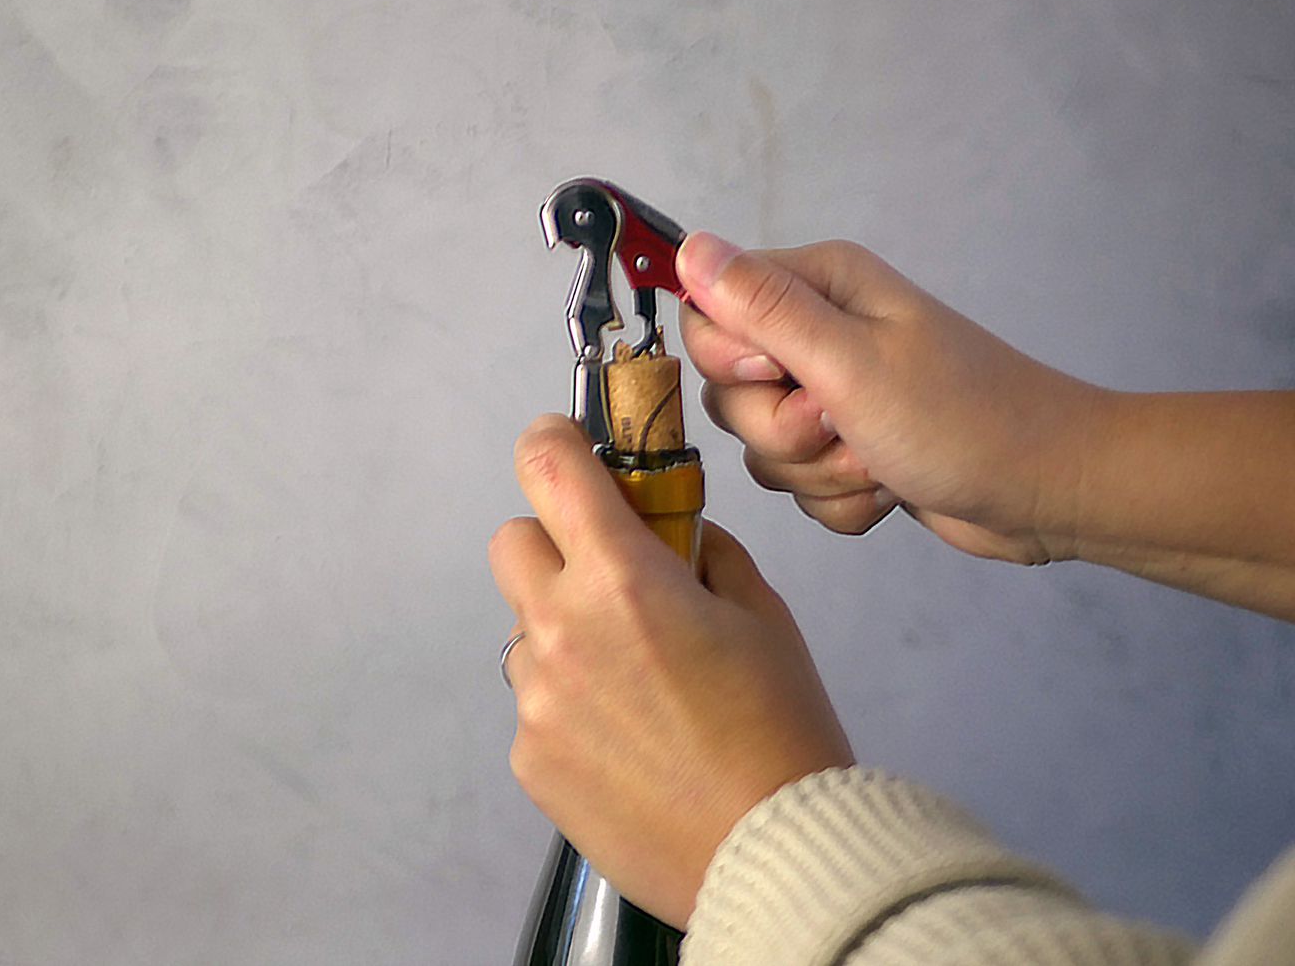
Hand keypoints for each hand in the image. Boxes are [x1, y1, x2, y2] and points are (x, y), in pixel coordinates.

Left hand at [489, 415, 853, 928]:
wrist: (771, 852)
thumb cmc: (782, 731)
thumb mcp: (760, 614)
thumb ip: (702, 554)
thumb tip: (670, 534)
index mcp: (623, 579)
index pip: (548, 469)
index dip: (551, 443)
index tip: (563, 444)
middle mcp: (562, 630)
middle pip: (512, 543)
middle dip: (555, 544)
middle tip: (612, 579)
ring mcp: (536, 700)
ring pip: (525, 630)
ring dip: (565, 632)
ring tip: (638, 685)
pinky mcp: (529, 759)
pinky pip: (535, 702)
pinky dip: (571, 704)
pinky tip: (630, 740)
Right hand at [677, 235, 1106, 562]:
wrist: (1047, 490)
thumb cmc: (960, 417)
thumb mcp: (849, 361)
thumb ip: (762, 307)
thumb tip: (689, 246)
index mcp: (817, 287)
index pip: (708, 317)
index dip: (735, 362)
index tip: (789, 378)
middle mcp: (819, 333)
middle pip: (730, 393)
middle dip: (782, 431)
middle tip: (845, 427)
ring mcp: (835, 395)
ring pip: (764, 449)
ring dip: (818, 472)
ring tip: (880, 461)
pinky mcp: (849, 450)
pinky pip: (801, 487)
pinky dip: (842, 499)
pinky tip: (889, 489)